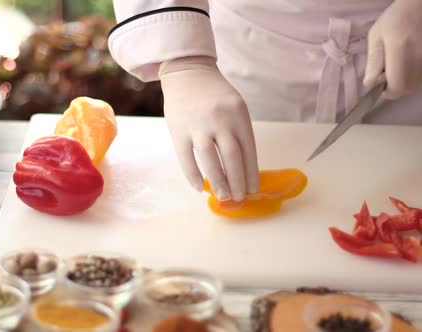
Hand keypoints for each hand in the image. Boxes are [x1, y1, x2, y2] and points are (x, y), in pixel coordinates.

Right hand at [158, 56, 258, 200]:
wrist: (187, 72)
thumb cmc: (215, 94)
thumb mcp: (235, 107)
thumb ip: (238, 133)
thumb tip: (242, 169)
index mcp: (238, 114)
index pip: (248, 150)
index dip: (251, 173)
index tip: (252, 189)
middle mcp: (220, 120)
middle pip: (232, 157)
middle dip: (237, 182)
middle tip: (239, 198)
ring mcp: (197, 125)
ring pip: (210, 160)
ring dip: (218, 182)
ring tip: (224, 197)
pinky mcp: (178, 130)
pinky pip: (186, 158)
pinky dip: (194, 175)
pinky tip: (200, 187)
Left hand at [364, 0, 421, 98]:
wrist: (420, 6)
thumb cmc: (395, 19)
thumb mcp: (376, 36)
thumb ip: (373, 61)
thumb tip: (371, 84)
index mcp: (400, 49)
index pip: (397, 86)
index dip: (388, 92)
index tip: (382, 87)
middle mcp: (419, 56)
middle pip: (408, 88)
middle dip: (396, 87)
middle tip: (390, 75)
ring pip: (417, 84)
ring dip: (407, 81)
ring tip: (401, 66)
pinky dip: (416, 75)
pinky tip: (411, 63)